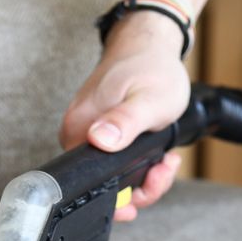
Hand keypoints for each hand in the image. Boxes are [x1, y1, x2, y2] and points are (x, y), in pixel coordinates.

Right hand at [60, 12, 190, 220]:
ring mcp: (86, 134)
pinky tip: (157, 152)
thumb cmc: (151, 68)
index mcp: (79, 131)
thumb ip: (124, 123)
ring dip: (144, 175)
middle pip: (103, 186)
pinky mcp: (97, 132)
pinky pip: (115, 162)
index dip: (125, 197)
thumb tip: (99, 140)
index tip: (151, 180)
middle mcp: (76, 134)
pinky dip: (139, 163)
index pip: (91, 187)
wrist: (149, 43)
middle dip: (141, 186)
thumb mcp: (148, 101)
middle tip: (165, 167)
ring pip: (113, 176)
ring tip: (165, 158)